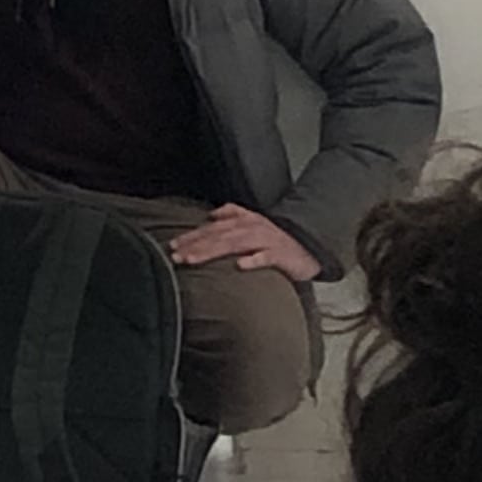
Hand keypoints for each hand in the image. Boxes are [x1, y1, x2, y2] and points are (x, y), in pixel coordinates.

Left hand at [166, 204, 321, 282]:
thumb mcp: (254, 222)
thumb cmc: (277, 238)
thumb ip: (233, 214)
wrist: (310, 244)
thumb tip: (212, 215)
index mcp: (243, 222)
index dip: (191, 237)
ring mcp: (266, 241)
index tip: (172, 246)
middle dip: (194, 246)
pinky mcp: (280, 255)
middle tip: (175, 256)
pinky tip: (240, 266)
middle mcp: (251, 228)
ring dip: (212, 251)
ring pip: (234, 245)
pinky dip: (253, 260)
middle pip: (218, 236)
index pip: (211, 229)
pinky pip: (266, 257)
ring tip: (193, 260)